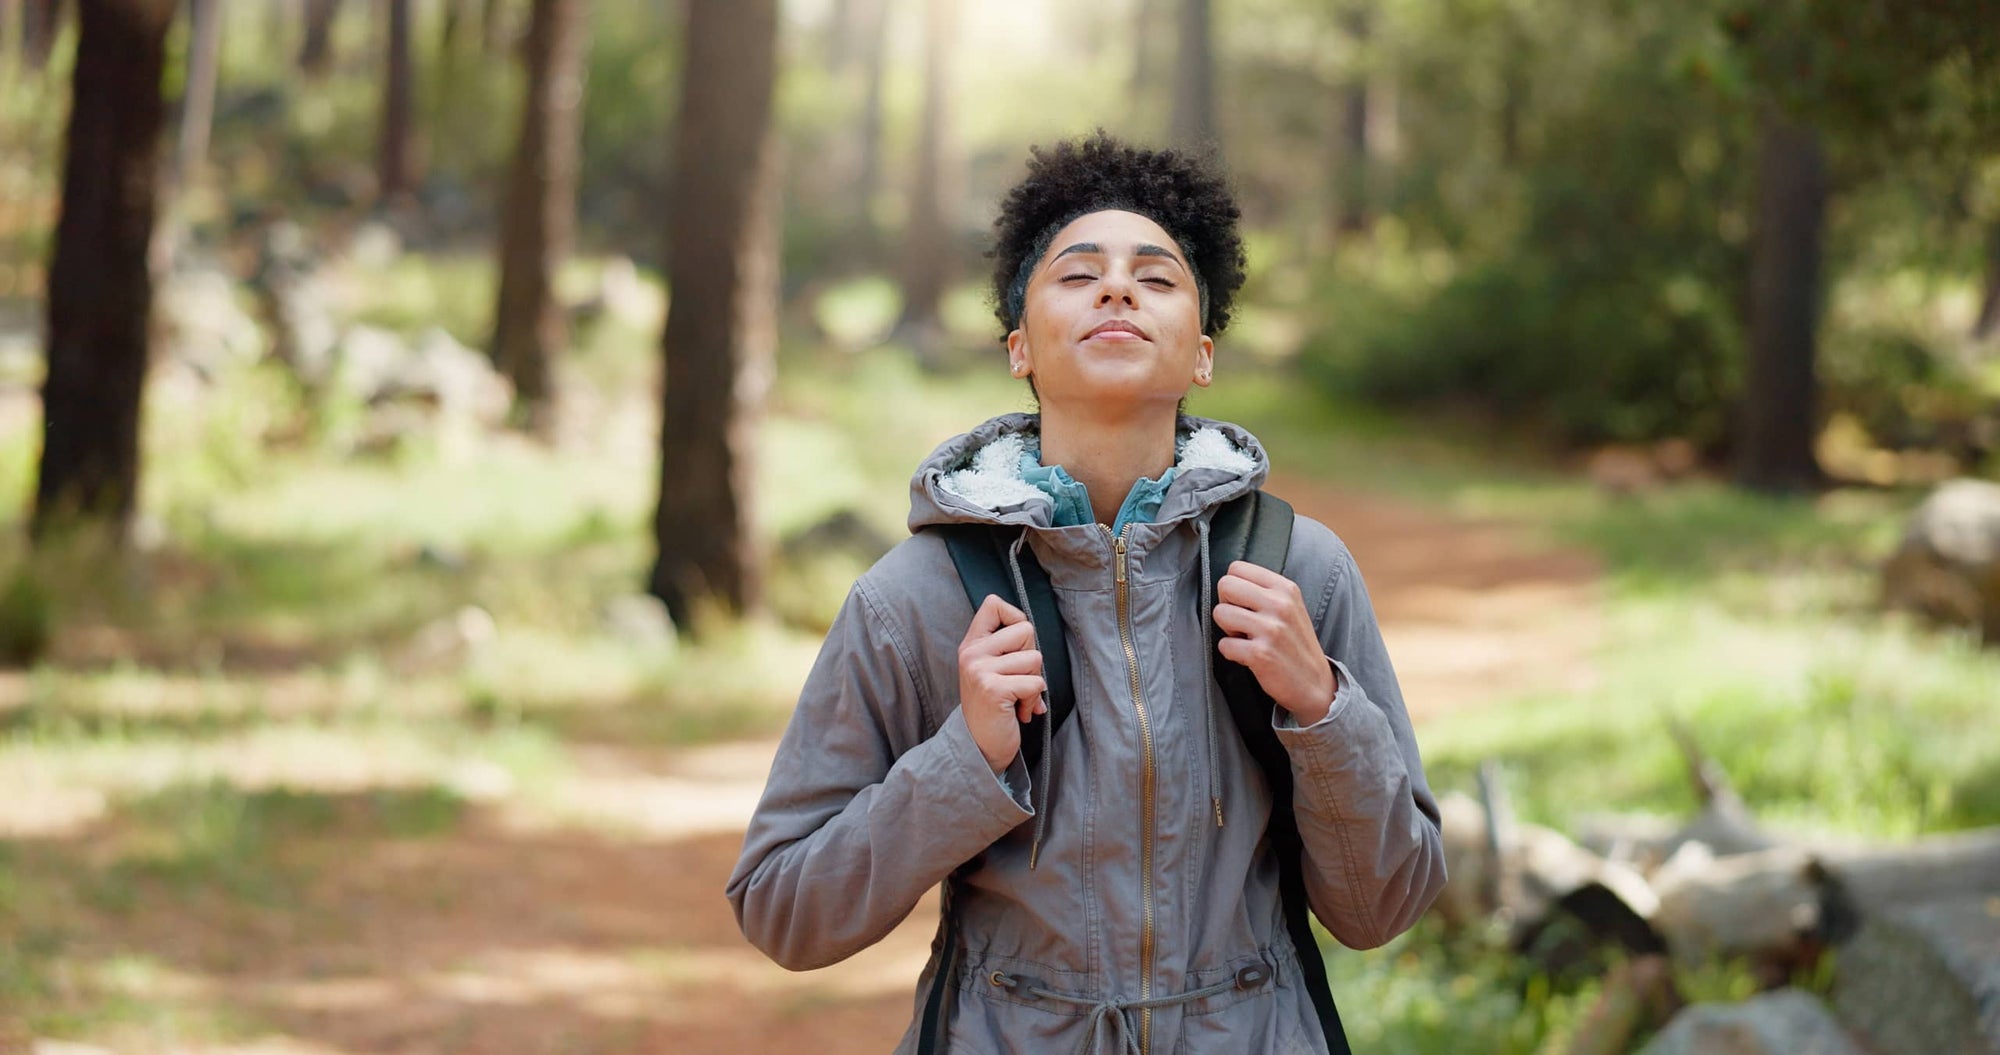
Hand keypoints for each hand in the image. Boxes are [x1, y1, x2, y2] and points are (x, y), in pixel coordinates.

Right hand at [957, 594, 1047, 772]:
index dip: (1016, 617)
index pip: (993, 604)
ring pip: (1035, 658)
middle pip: (1025, 630)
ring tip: (1018, 698)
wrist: (980, 747)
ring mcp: (980, 670)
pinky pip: (1035, 683)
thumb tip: (1031, 629)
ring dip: (1034, 683)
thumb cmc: (993, 708)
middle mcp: (972, 653)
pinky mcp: (993, 689)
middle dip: (1032, 657)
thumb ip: (1005, 648)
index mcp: (971, 644)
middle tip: (1018, 681)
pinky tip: (1019, 711)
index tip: (1017, 644)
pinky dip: (1034, 700)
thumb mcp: (991, 670)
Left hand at [1213, 561, 1337, 724]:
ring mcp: (1271, 629)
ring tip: (1247, 639)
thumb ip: (1263, 590)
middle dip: (1226, 605)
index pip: (1237, 567)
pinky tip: (1249, 657)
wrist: (1315, 684)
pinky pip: (1224, 644)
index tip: (1245, 605)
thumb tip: (1226, 582)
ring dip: (1227, 630)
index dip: (1234, 588)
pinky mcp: (1260, 654)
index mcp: (1286, 588)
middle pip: (1225, 585)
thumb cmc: (1294, 643)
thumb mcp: (1290, 606)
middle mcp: (1280, 604)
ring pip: (1220, 613)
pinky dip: (1231, 653)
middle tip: (1242, 623)